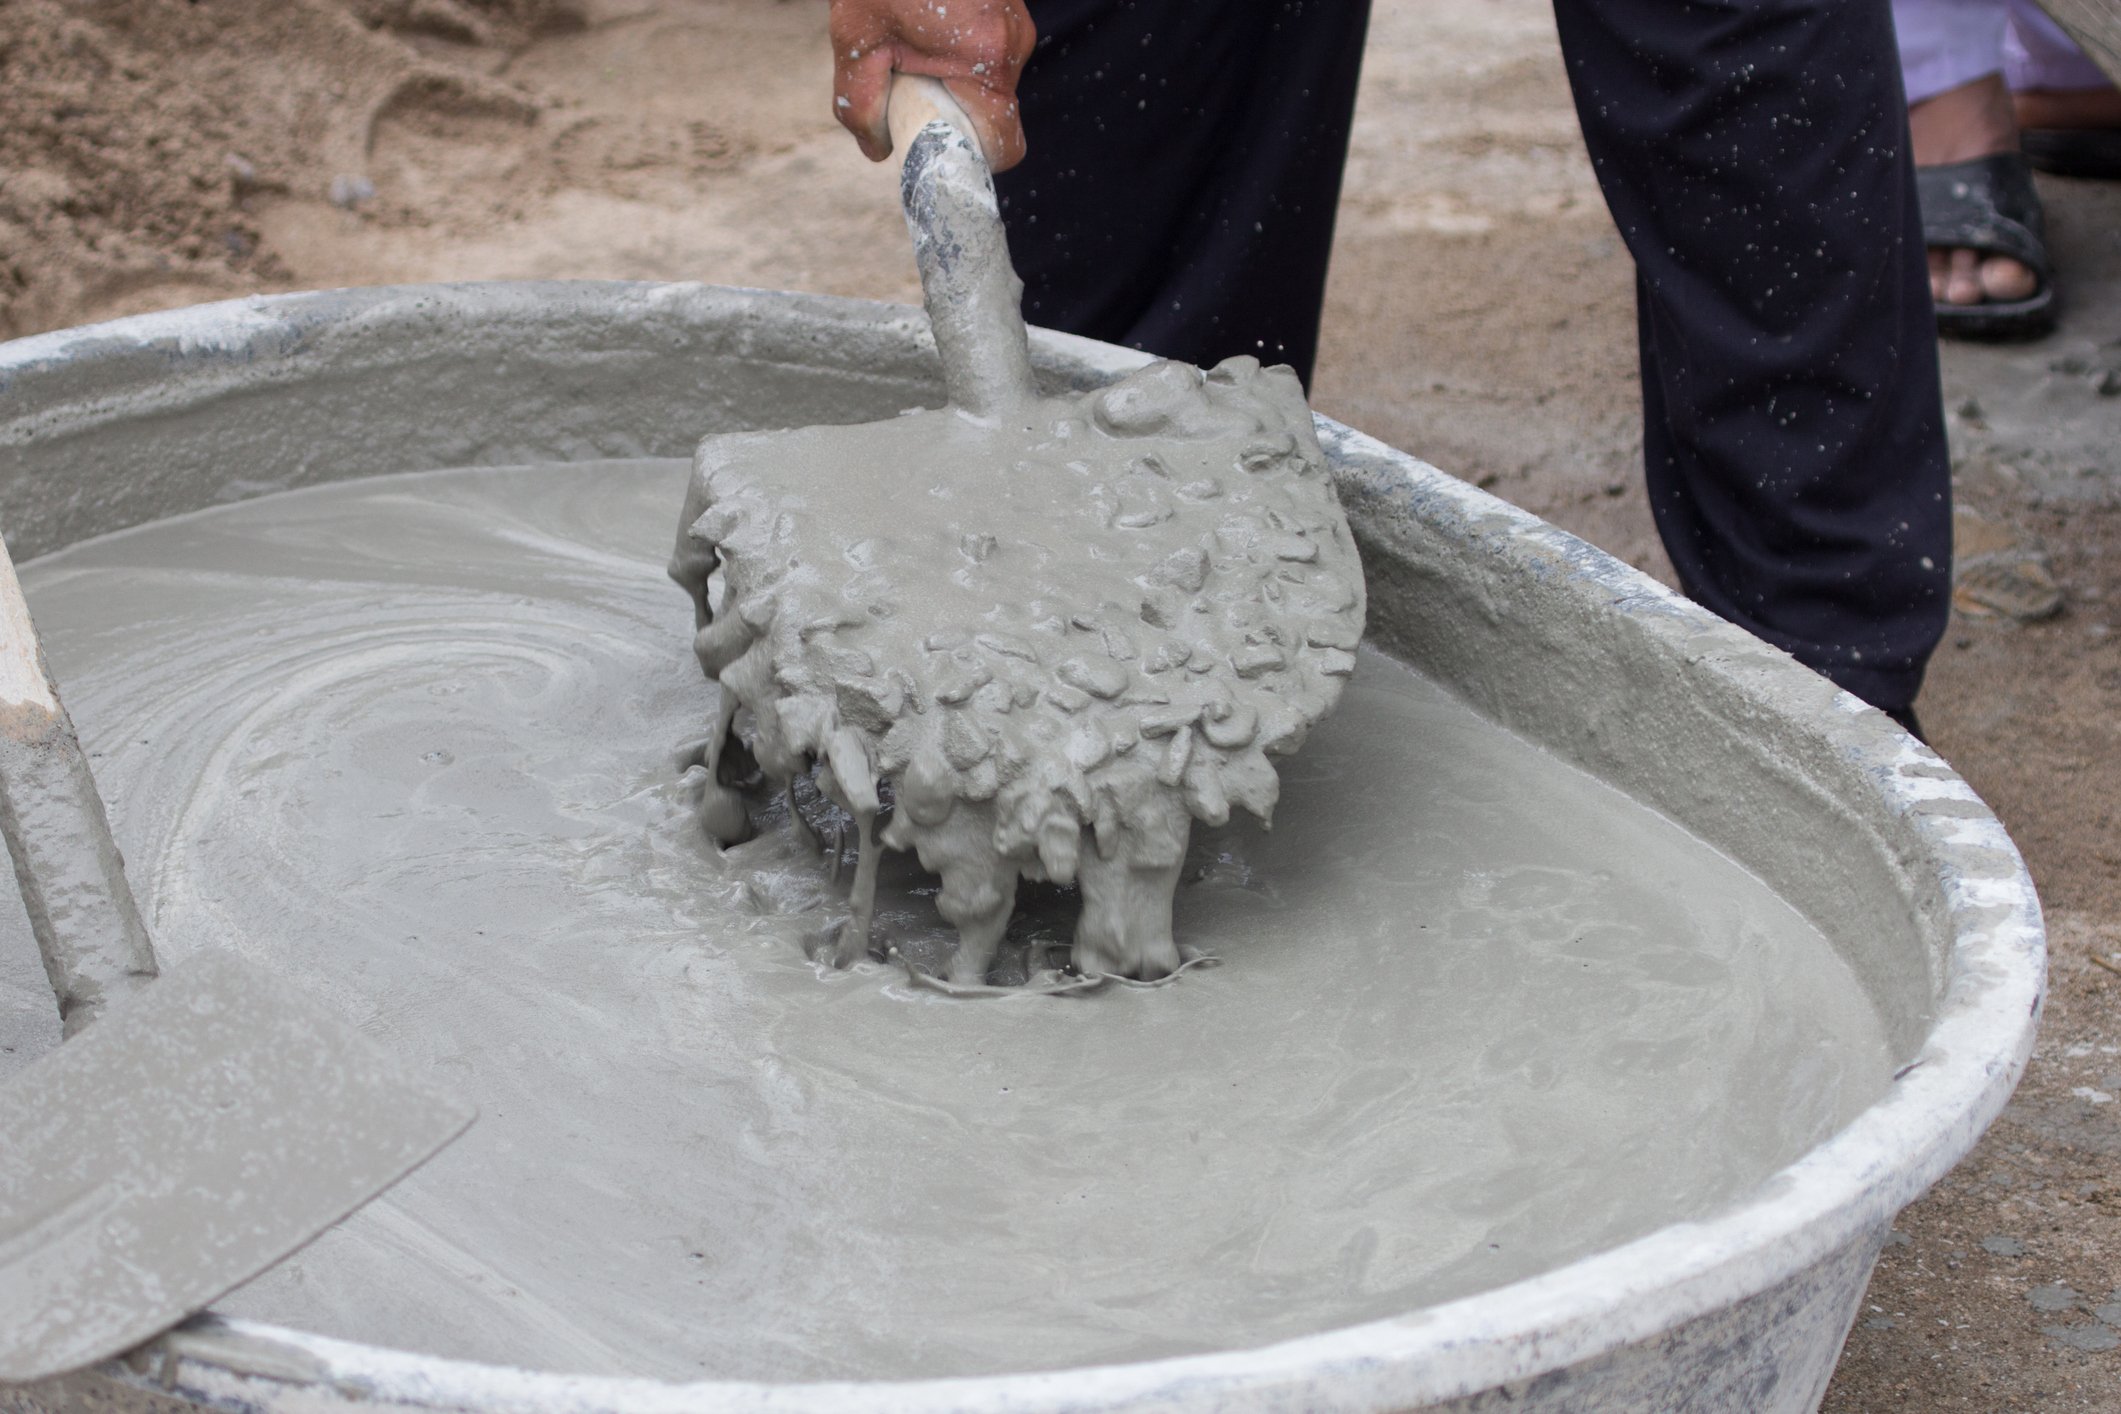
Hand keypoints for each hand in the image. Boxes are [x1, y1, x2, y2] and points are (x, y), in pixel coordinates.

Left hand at [828, 0, 1035, 170]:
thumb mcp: (856, 40)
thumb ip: (861, 105)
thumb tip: (876, 150)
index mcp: (986, 61)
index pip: (1005, 145)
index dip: (974, 158)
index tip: (938, 146)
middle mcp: (1012, 44)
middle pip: (994, 113)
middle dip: (953, 113)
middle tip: (910, 88)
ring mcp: (1015, 21)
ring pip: (989, 81)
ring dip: (953, 80)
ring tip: (912, 45)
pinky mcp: (1007, 6)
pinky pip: (988, 51)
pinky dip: (958, 54)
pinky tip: (924, 24)